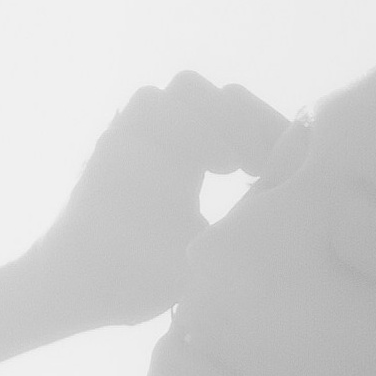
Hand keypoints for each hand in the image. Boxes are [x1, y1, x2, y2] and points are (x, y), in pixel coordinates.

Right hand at [19, 73, 288, 333]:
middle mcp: (166, 137)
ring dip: (221, 118)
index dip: (272, 132)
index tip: (297, 166)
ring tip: (237, 164)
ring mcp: (138, 132)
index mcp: (193, 155)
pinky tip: (212, 168)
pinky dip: (188, 126)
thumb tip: (300, 219)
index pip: (241, 118)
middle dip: (253, 120)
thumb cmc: (143, 276)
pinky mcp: (112, 138)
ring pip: (186, 86)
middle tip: (271, 161)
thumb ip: (243, 226)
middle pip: (220, 93)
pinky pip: (149, 102)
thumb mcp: (210, 250)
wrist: (76, 288)